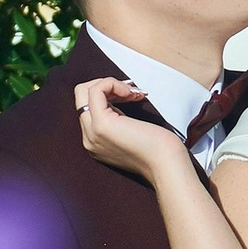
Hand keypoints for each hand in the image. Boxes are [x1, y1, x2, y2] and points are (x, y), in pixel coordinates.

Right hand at [75, 76, 195, 178]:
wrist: (166, 165)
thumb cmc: (160, 149)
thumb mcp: (131, 132)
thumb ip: (119, 120)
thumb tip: (117, 95)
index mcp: (95, 141)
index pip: (87, 107)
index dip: (107, 94)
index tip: (130, 94)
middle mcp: (89, 138)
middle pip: (81, 97)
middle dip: (105, 86)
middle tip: (130, 91)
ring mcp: (92, 132)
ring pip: (84, 91)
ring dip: (110, 84)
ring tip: (133, 93)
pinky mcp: (101, 125)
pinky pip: (96, 91)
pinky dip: (112, 83)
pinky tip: (130, 93)